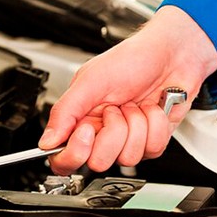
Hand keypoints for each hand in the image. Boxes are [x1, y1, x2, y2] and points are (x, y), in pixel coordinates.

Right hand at [39, 6, 216, 173]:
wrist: (171, 54)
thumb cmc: (132, 59)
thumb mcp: (91, 80)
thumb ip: (65, 111)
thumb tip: (46, 141)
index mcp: (81, 119)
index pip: (65, 158)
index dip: (74, 153)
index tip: (87, 130)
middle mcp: (103, 133)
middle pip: (98, 161)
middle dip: (113, 132)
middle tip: (117, 108)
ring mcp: (129, 139)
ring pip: (128, 157)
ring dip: (137, 125)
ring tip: (136, 104)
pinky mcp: (152, 140)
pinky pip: (152, 149)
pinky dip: (156, 124)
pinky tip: (153, 108)